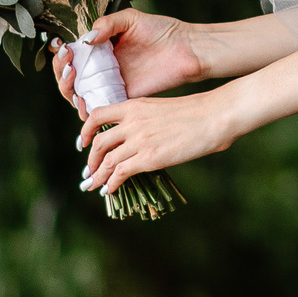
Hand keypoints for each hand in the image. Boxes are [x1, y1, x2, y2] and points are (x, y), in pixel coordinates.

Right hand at [52, 9, 201, 118]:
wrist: (186, 49)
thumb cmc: (161, 31)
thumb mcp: (130, 19)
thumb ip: (106, 24)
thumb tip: (85, 40)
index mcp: (100, 50)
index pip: (70, 56)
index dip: (60, 54)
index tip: (61, 46)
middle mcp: (101, 69)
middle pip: (69, 77)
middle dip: (61, 70)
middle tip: (68, 61)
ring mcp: (110, 85)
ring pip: (78, 94)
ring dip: (67, 87)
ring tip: (73, 75)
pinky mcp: (122, 99)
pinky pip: (98, 109)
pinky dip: (85, 108)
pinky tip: (82, 98)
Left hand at [77, 90, 238, 193]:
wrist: (215, 116)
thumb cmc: (199, 112)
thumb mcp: (163, 109)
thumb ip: (146, 120)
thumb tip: (142, 139)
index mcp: (135, 106)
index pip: (97, 115)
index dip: (85, 131)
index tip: (83, 143)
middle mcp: (132, 122)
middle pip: (98, 142)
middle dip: (91, 160)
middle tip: (90, 171)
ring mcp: (139, 140)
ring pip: (106, 161)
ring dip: (98, 176)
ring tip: (95, 186)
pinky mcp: (149, 157)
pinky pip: (119, 173)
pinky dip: (111, 184)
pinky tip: (110, 190)